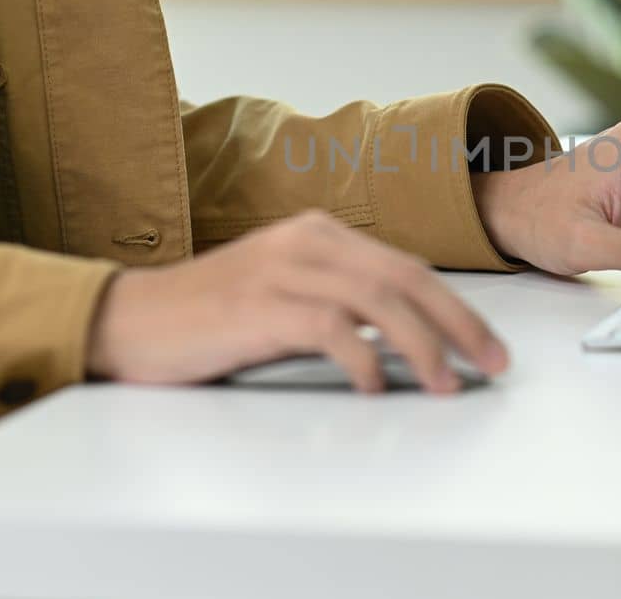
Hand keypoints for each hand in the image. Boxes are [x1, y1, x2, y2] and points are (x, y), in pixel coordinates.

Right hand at [86, 210, 507, 393]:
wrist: (130, 320)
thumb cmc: (209, 317)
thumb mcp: (285, 295)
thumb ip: (340, 304)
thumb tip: (408, 341)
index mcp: (318, 234)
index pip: (407, 268)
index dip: (457, 308)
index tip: (487, 346)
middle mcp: (306, 242)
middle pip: (406, 278)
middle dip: (459, 324)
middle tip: (491, 364)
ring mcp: (281, 270)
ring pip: (378, 299)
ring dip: (422, 346)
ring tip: (445, 383)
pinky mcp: (258, 305)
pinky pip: (330, 327)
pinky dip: (362, 358)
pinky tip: (374, 386)